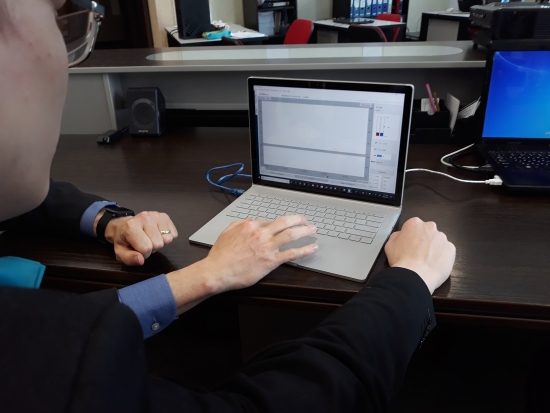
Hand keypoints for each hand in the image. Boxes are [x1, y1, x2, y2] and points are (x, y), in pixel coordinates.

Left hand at [98, 211, 177, 265]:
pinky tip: (157, 234)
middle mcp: (145, 217)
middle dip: (152, 248)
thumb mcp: (121, 252)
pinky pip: (173, 234)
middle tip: (144, 243)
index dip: (144, 254)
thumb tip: (141, 260)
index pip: (146, 248)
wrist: (125, 224)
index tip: (138, 250)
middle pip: (158, 244)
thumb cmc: (124, 240)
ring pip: (167, 239)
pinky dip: (167, 237)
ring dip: (160, 242)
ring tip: (150, 238)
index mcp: (131, 226)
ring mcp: (156, 215)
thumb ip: (129, 258)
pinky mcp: (165, 216)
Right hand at [202, 215, 317, 292]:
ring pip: (291, 235)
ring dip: (305, 231)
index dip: (278, 223)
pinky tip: (312, 248)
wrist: (217, 271)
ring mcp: (267, 247)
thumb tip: (249, 220)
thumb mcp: (227, 232)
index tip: (284, 224)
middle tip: (305, 220)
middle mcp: (261, 233)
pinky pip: (292, 253)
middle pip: (284, 222)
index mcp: (250, 225)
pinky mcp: (271, 261)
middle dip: (298, 220)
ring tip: (313, 230)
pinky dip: (304, 250)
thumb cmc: (220, 255)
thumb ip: (239, 224)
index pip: (269, 221)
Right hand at [384, 217, 454, 293]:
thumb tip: (401, 236)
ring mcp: (442, 238)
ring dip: (434, 248)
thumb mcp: (390, 245)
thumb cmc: (402, 260)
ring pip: (438, 241)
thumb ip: (397, 236)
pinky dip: (442, 257)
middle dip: (424, 240)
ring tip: (426, 261)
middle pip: (428, 232)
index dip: (411, 237)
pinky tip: (434, 265)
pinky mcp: (451, 249)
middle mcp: (430, 227)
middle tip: (418, 253)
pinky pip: (447, 251)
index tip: (410, 245)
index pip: (414, 226)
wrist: (415, 275)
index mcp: (414, 223)